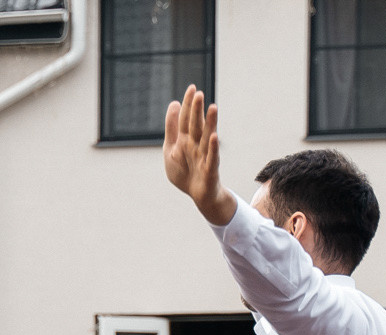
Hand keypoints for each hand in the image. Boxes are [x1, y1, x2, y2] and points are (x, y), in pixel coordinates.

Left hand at [162, 85, 234, 224]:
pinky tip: (215, 137)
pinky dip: (213, 148)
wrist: (198, 195)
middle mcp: (196, 145)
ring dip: (210, 124)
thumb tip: (174, 103)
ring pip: (207, 138)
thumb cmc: (185, 172)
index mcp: (185, 140)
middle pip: (196, 126)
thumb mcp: (171, 149)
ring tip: (212, 107)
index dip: (188, 105)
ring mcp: (204, 156)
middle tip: (199, 93)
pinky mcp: (210, 169)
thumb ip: (171, 128)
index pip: (186, 119)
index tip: (192, 88)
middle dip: (197, 111)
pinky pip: (212, 158)